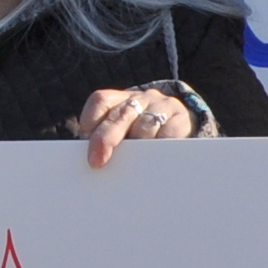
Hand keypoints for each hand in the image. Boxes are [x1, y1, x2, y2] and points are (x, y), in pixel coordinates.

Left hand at [67, 83, 198, 166]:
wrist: (183, 124)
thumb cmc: (143, 135)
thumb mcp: (125, 132)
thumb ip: (106, 142)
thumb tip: (91, 165)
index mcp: (120, 100)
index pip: (100, 102)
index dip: (90, 123)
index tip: (84, 144)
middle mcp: (140, 99)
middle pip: (120, 115)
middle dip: (105, 138)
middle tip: (97, 162)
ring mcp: (162, 106)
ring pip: (144, 126)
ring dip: (135, 147)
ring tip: (129, 168)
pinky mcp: (181, 119)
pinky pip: (168, 134)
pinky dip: (158, 148)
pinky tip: (153, 162)